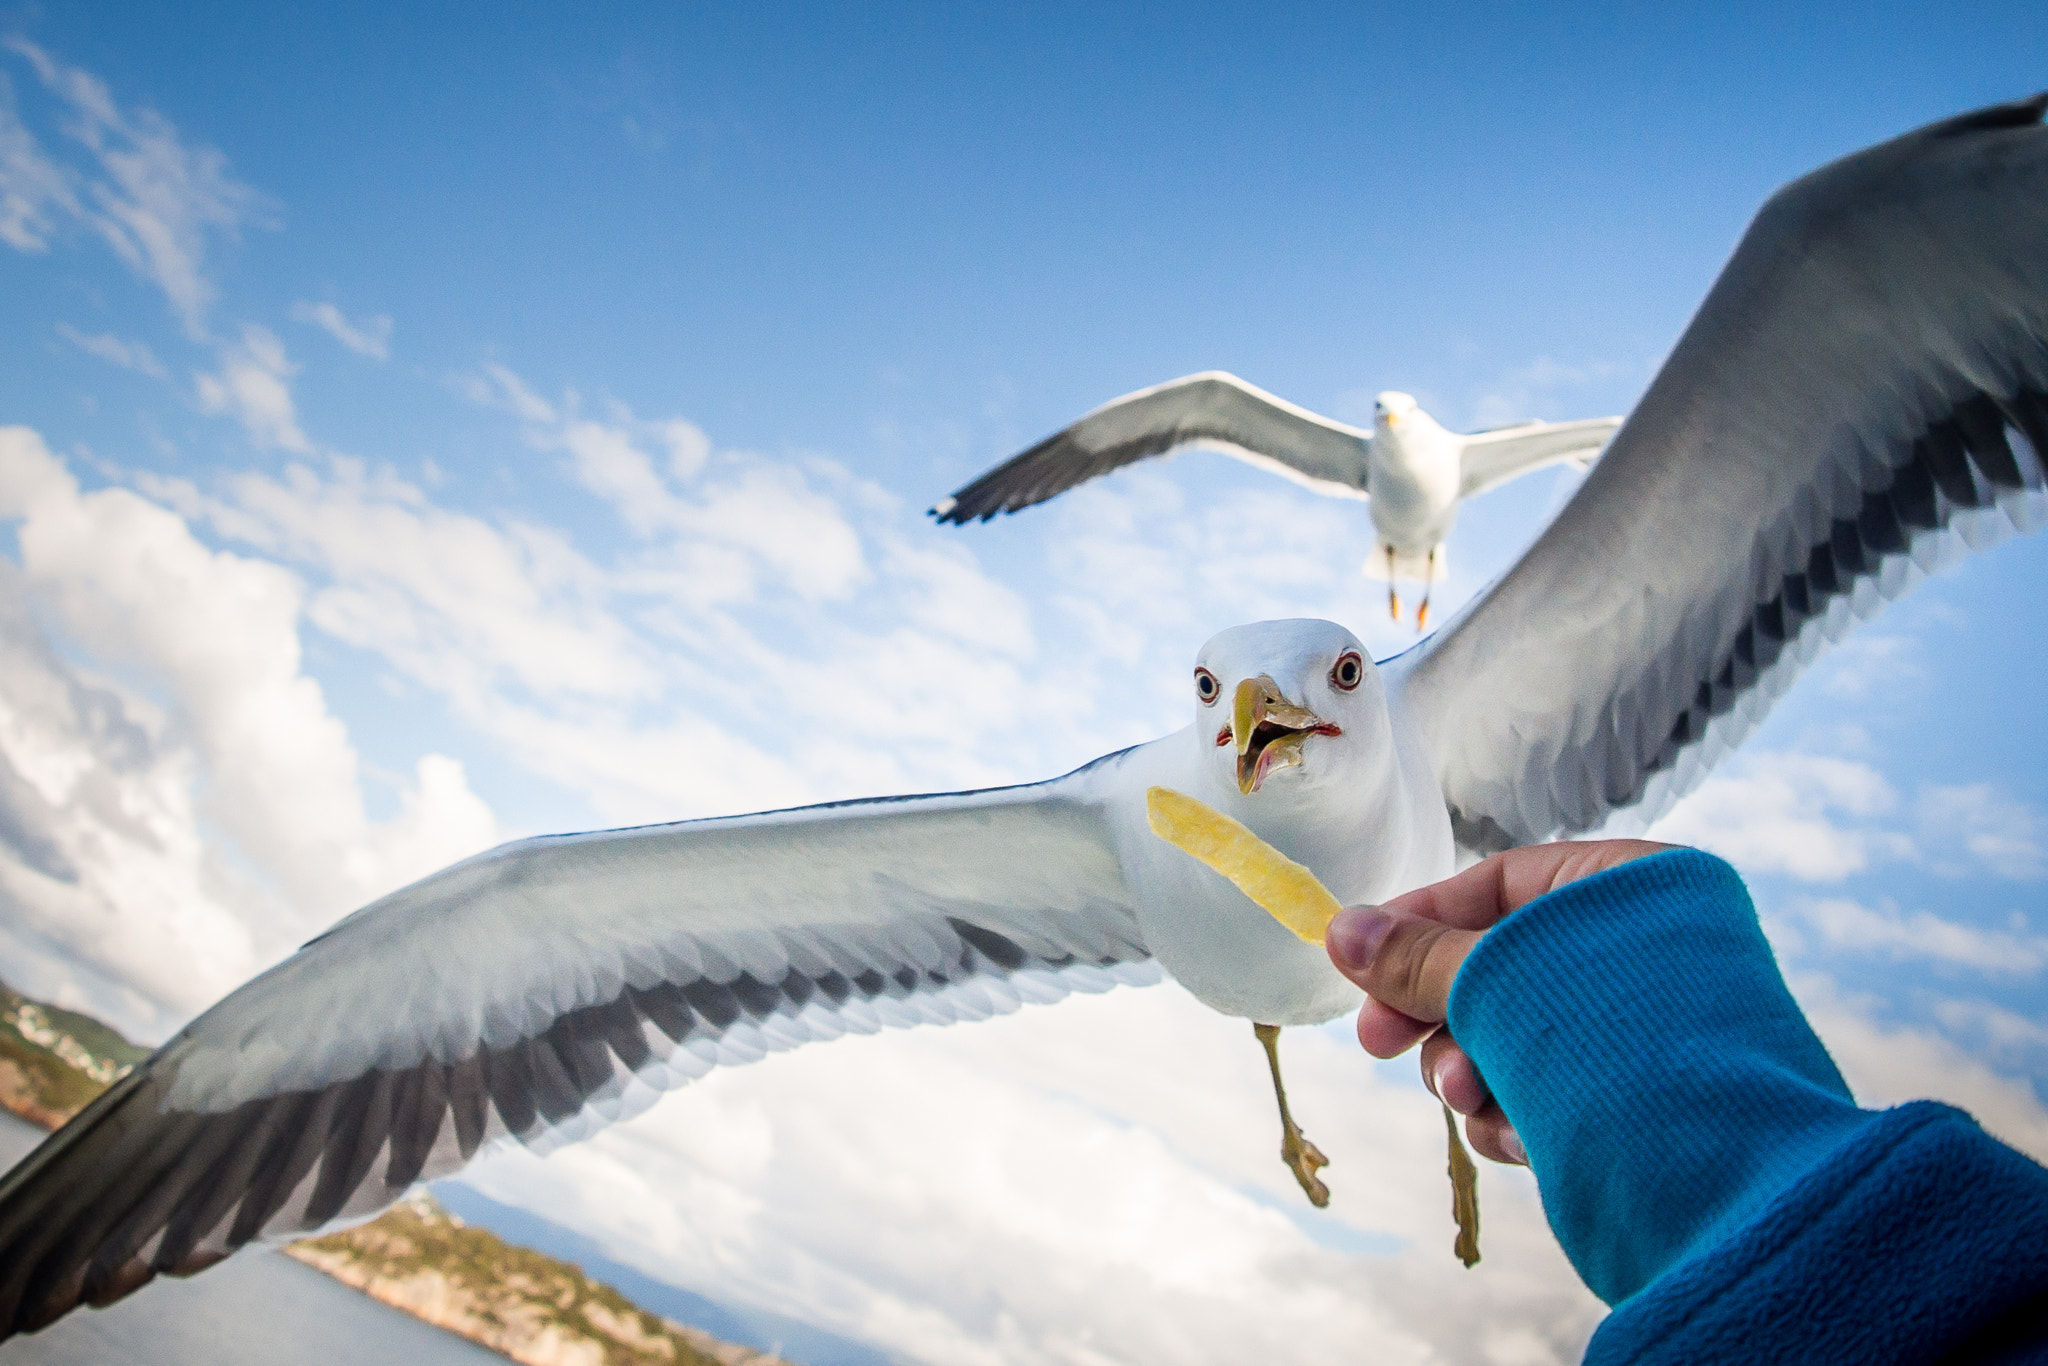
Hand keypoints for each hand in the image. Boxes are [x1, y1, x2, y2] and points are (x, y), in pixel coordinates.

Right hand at [1325, 840, 1671, 1165]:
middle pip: (1499, 967)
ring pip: (1515, 1039)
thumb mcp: (1499, 981)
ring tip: (1470, 1100)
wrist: (1730, 1185)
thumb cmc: (1619, 1047)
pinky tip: (1516, 1139)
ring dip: (1472, 1072)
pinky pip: (1550, 1093)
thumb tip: (1339, 930)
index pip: (1501, 884)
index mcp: (1636, 889)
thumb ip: (1417, 957)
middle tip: (1379, 1047)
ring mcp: (1647, 1035)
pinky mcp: (1641, 1106)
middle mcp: (1646, 954)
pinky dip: (1516, 1114)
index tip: (1358, 967)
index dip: (1419, 922)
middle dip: (1438, 1014)